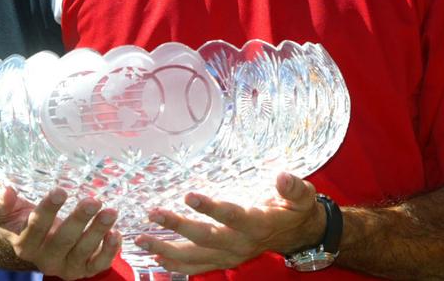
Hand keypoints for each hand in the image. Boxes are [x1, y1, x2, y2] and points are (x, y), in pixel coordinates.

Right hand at [0, 185, 120, 279]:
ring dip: (98, 232)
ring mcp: (67, 266)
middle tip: (93, 201)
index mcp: (25, 244)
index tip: (60, 191)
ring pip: (83, 252)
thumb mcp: (7, 211)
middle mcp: (45, 259)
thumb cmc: (22, 218)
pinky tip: (115, 233)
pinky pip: (98, 264)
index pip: (35, 228)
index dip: (47, 210)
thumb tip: (6, 191)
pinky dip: (109, 251)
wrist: (37, 237)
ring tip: (111, 212)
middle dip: (79, 220)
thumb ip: (0, 203)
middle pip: (63, 241)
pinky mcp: (86, 269)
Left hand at [136, 171, 324, 275]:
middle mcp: (241, 243)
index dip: (210, 207)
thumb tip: (283, 176)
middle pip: (205, 238)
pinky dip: (175, 264)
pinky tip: (155, 256)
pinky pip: (196, 267)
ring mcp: (231, 256)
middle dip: (177, 226)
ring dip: (166, 249)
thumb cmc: (296, 209)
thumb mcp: (303, 195)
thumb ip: (294, 187)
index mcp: (258, 223)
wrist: (296, 235)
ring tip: (141, 238)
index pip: (231, 215)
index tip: (188, 195)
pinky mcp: (224, 261)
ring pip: (194, 257)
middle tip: (154, 213)